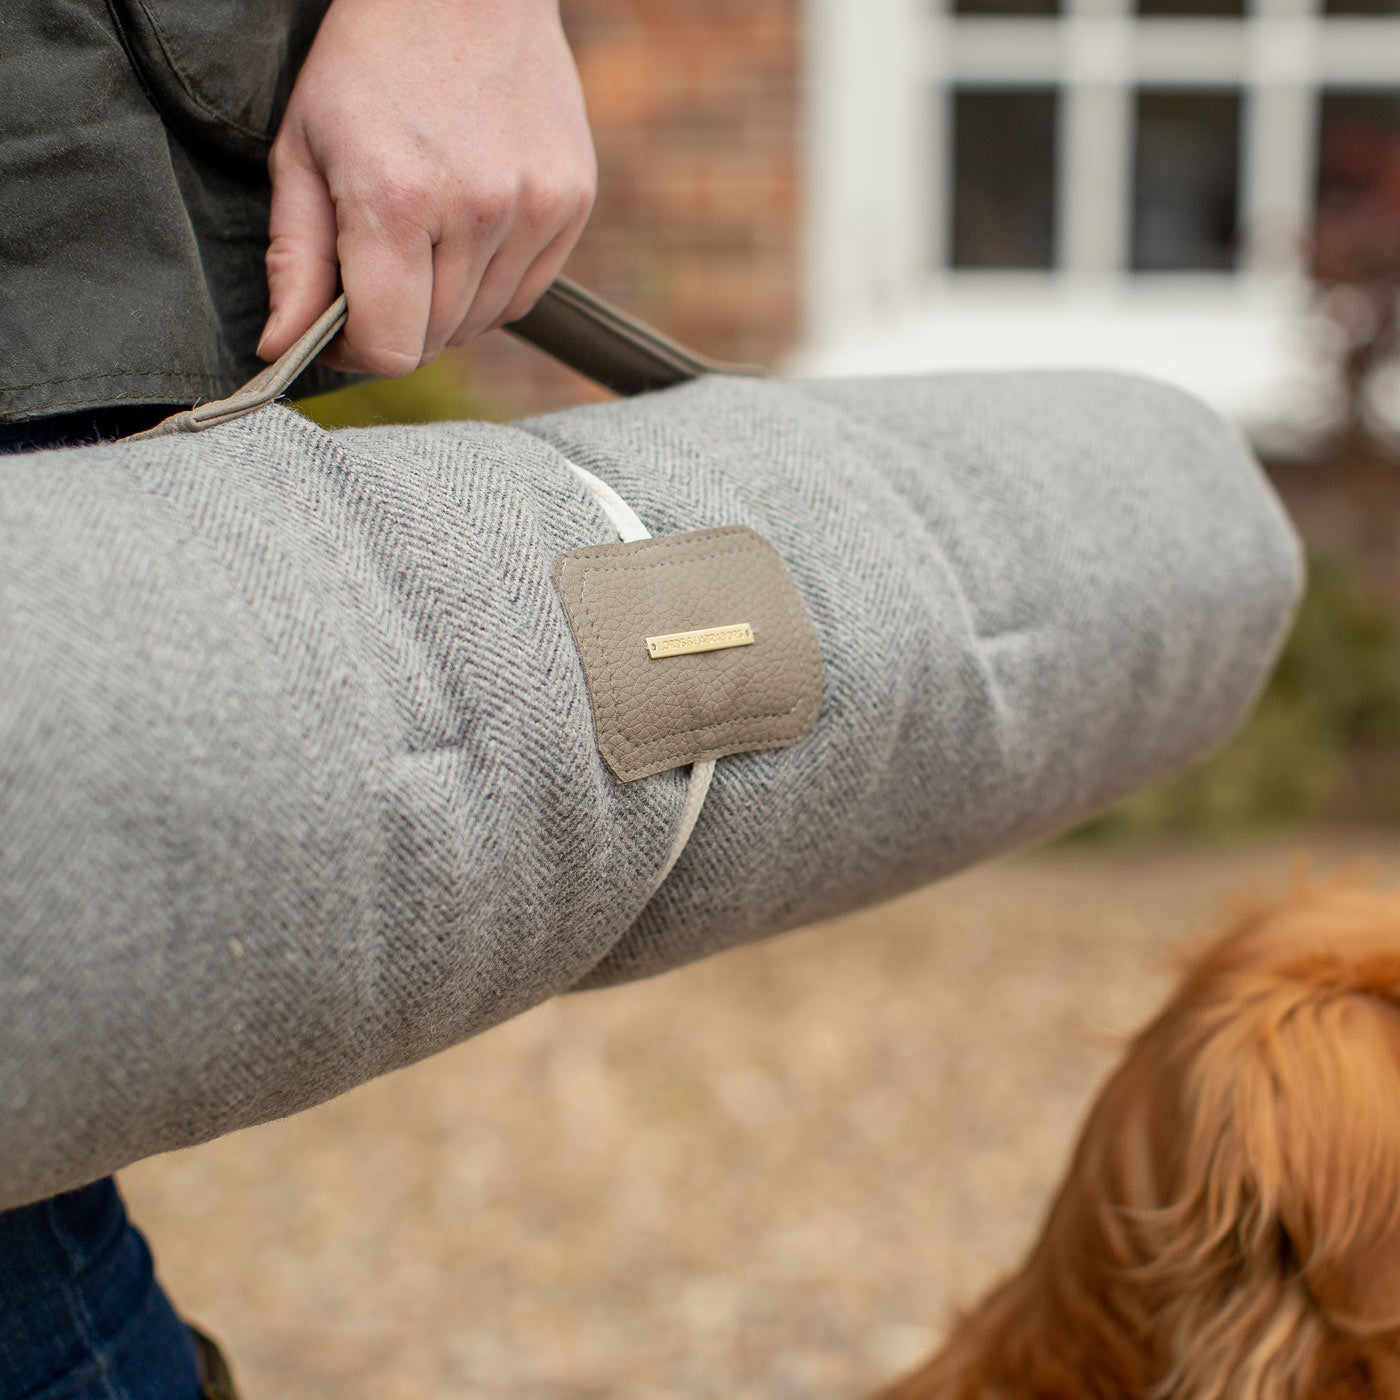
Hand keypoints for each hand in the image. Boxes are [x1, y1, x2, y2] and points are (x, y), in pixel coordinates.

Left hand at [256, 0, 595, 375]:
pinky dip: (491, 285)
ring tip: (425, 241)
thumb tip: (283, 347)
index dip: (357, 351)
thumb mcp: (303, 150)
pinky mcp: (571, 203)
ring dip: (446, 306)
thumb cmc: (370, 63)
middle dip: (399, 322)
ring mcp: (534, 209)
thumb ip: (294, 260)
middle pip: (436, 340)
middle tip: (378, 271)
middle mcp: (476, 210)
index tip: (342, 325)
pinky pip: (525, 294)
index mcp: (396, 198)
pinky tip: (468, 233)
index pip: (391, 348)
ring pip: (482, 323)